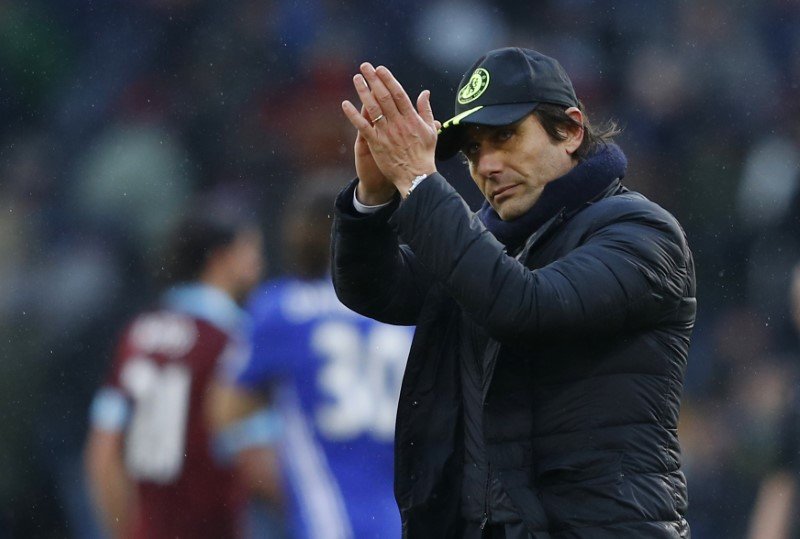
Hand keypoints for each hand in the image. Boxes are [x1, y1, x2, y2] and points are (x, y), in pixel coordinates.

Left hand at [342, 63, 438, 197]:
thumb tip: (425, 93)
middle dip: (373, 79)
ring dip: (363, 91)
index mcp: (411, 118)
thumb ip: (426, 110)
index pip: (398, 93)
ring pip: (372, 108)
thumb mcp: (431, 130)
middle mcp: (398, 122)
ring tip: (356, 78)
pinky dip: (353, 115)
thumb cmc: (424, 154)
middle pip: (383, 96)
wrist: (416, 176)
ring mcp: (386, 133)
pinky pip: (362, 127)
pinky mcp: (376, 144)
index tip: (380, 69)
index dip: (388, 79)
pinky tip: (345, 104)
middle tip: (365, 67)